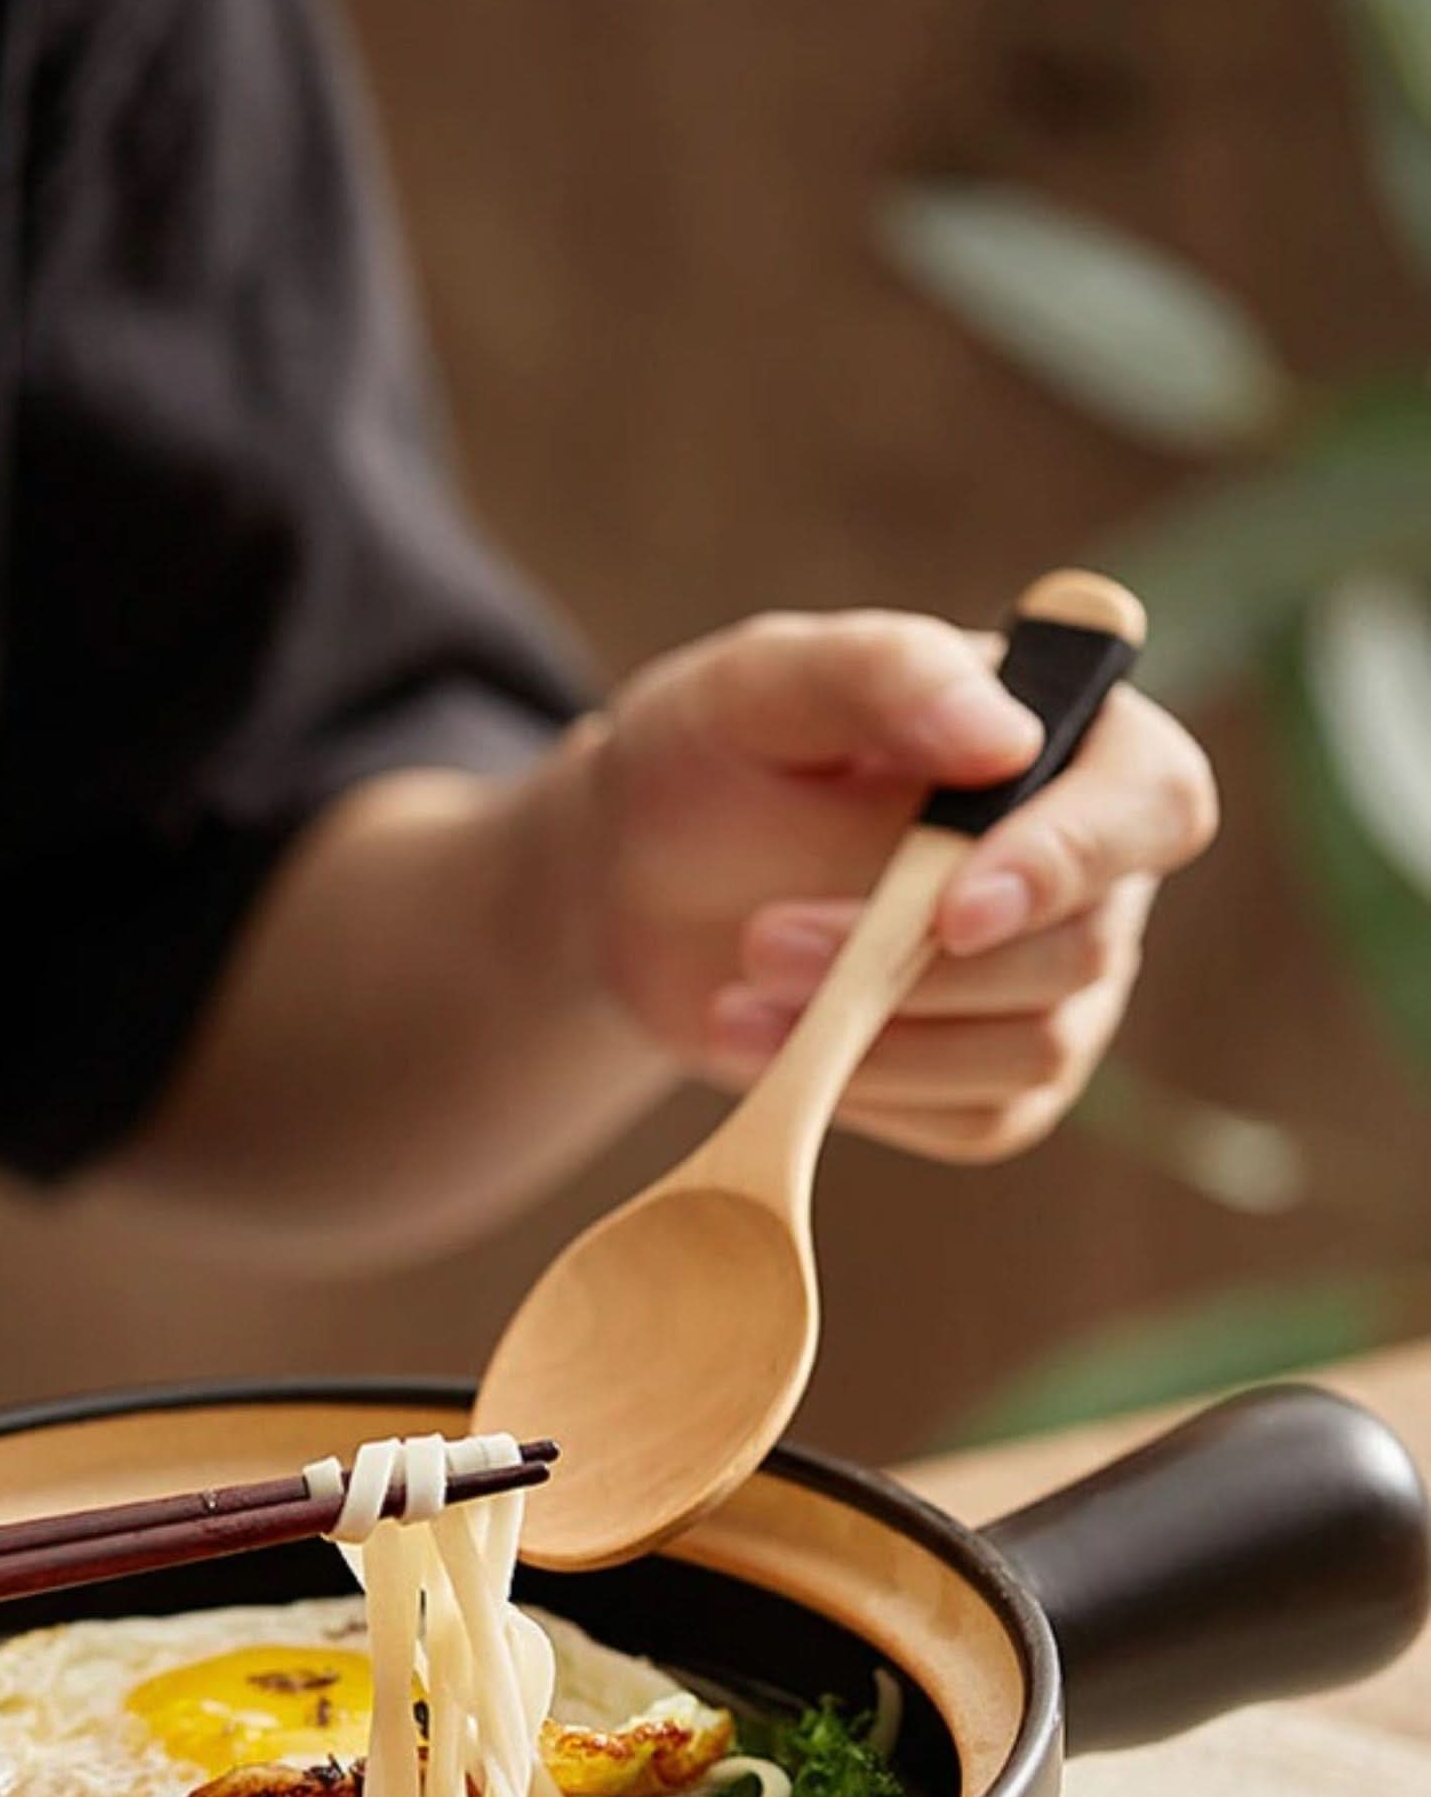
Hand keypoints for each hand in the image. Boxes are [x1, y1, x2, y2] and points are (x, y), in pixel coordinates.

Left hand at [562, 608, 1217, 1157]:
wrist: (642, 883)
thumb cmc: (717, 760)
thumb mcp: (764, 685)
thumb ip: (883, 675)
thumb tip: (1004, 738)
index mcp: (1076, 740)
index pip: (1154, 803)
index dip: (1073, 861)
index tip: (953, 908)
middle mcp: (1094, 871)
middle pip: (1082, 949)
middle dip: (917, 965)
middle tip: (763, 940)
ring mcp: (1056, 987)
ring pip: (1033, 1051)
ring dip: (883, 1040)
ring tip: (739, 1002)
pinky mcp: (997, 1082)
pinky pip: (977, 1122)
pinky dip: (869, 1095)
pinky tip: (771, 1050)